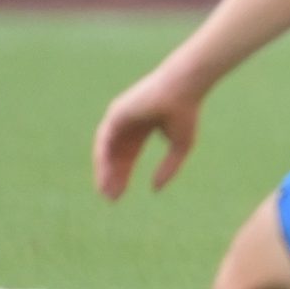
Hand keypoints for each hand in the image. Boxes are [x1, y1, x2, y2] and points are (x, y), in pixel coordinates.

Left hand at [93, 69, 202, 199]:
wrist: (183, 90)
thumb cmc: (186, 114)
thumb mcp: (181, 147)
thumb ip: (168, 168)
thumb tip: (154, 189)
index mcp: (143, 126)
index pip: (128, 154)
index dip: (124, 174)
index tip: (119, 195)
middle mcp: (127, 122)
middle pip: (115, 154)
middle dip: (113, 176)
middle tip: (111, 198)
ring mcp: (119, 117)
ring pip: (106, 149)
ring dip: (105, 171)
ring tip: (105, 191)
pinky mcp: (115, 113)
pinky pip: (104, 140)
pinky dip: (103, 158)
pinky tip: (106, 174)